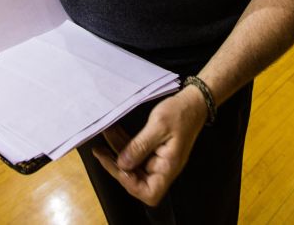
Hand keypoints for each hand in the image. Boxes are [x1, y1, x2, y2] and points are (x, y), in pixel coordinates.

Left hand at [91, 86, 207, 205]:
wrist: (193, 102)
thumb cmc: (180, 113)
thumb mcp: (158, 125)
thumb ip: (139, 146)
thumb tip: (122, 164)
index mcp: (168, 167)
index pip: (149, 192)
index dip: (129, 184)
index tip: (117, 166)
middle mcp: (163, 168)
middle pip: (137, 180)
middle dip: (116, 166)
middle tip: (100, 152)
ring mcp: (157, 160)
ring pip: (133, 165)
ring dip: (116, 153)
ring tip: (103, 139)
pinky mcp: (153, 151)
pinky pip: (135, 153)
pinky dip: (123, 144)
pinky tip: (113, 133)